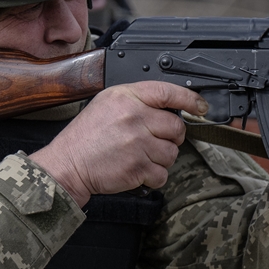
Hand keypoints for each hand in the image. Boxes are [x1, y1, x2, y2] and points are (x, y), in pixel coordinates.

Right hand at [30, 81, 206, 205]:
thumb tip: (170, 107)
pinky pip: (162, 174)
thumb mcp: (107, 104)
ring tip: (141, 156)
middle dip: (172, 137)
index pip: (168, 92)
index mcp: (126, 97)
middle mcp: (133, 117)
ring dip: (162, 158)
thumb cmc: (86, 137)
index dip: (190, 99)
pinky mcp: (137, 167)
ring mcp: (137, 143)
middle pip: (176, 127)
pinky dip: (153, 176)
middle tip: (156, 141)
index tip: (201, 106)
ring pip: (172, 153)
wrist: (67, 165)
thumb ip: (137, 101)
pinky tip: (138, 170)